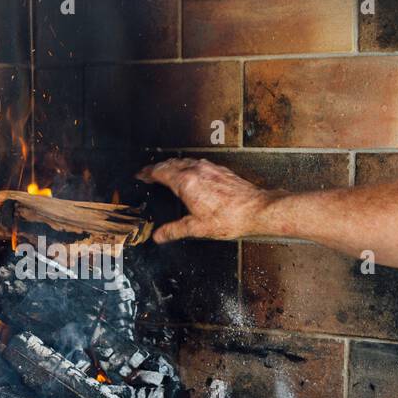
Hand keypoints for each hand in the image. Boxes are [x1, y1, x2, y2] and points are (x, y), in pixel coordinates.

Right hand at [137, 158, 278, 243]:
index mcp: (186, 183)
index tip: (140, 175)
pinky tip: (191, 173)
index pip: (160, 172)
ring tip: (166, 171)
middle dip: (157, 168)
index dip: (147, 173)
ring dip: (172, 165)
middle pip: (171, 163)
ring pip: (185, 161)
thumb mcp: (196, 228)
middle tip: (149, 173)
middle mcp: (197, 171)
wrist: (256, 210)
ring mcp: (210, 168)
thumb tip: (159, 235)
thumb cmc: (230, 218)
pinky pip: (198, 163)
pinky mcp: (220, 170)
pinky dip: (187, 166)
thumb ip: (174, 230)